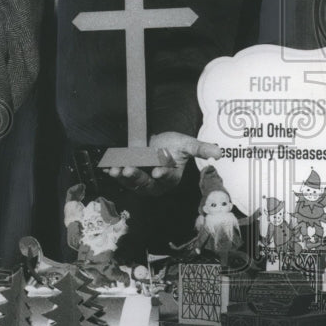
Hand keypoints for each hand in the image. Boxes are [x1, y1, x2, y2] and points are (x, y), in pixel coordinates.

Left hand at [106, 132, 220, 196]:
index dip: (162, 175)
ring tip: (114, 170)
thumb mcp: (186, 143)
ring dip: (122, 177)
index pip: (167, 178)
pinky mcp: (127, 177)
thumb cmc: (172, 144)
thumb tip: (219, 153)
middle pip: (146, 184)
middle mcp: (155, 183)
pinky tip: (107, 167)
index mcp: (171, 177)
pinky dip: (113, 172)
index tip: (157, 172)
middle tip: (127, 169)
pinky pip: (120, 177)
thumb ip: (200, 148)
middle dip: (136, 177)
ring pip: (131, 182)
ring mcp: (140, 181)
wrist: (156, 141)